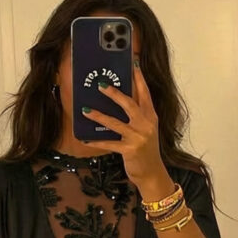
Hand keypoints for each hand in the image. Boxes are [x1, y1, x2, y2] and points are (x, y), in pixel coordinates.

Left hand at [80, 61, 168, 190]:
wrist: (152, 173)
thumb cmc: (146, 150)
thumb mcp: (146, 130)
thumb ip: (137, 116)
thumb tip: (118, 101)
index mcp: (151, 116)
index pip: (145, 93)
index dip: (139, 78)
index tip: (133, 64)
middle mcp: (146, 124)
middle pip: (129, 104)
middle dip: (115, 93)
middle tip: (101, 84)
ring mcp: (138, 137)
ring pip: (115, 123)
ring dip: (99, 115)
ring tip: (85, 110)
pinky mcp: (129, 150)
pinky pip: (109, 143)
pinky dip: (96, 141)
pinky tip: (85, 139)